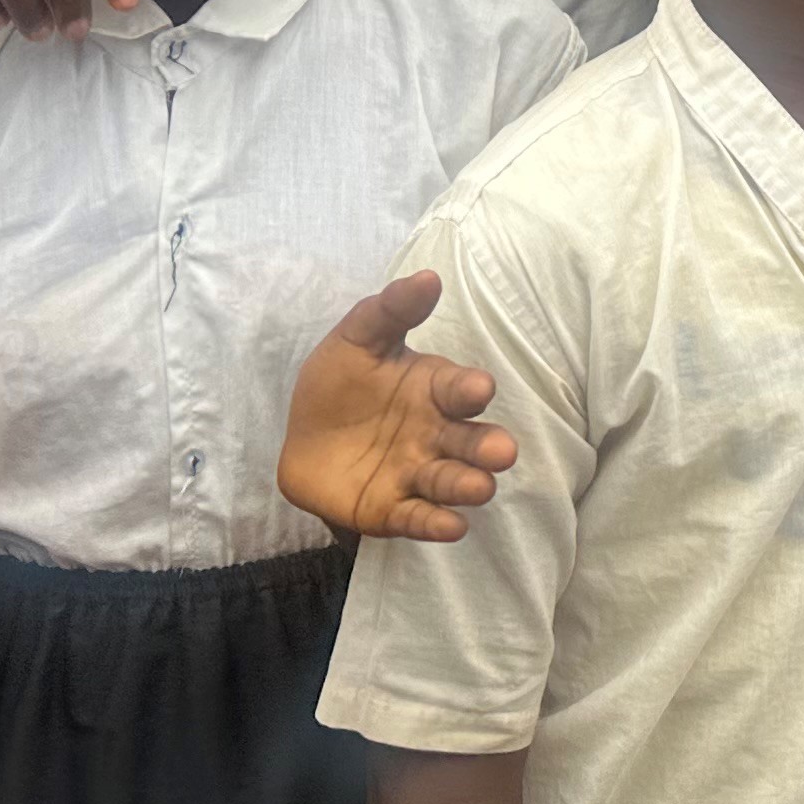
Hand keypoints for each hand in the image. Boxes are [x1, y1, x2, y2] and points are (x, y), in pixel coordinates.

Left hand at [278, 270, 520, 541]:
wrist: (300, 438)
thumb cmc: (339, 385)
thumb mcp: (356, 340)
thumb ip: (390, 310)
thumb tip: (428, 277)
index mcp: (433, 390)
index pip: (458, 390)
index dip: (469, 390)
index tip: (479, 389)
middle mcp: (435, 434)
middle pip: (468, 441)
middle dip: (487, 446)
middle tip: (503, 452)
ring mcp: (416, 474)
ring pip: (450, 481)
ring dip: (468, 485)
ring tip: (481, 487)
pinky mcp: (393, 510)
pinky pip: (417, 517)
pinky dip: (436, 522)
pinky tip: (452, 525)